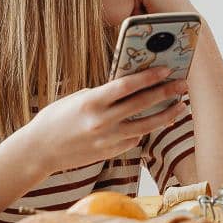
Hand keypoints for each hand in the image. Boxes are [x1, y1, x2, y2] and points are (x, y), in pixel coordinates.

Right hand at [22, 67, 188, 172]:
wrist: (39, 151)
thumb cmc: (56, 118)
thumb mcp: (77, 99)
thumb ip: (103, 94)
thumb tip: (129, 87)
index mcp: (91, 102)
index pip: (127, 86)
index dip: (149, 77)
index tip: (166, 70)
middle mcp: (102, 121)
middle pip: (142, 105)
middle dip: (165, 93)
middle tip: (183, 85)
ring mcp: (107, 139)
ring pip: (146, 126)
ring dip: (166, 115)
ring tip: (181, 106)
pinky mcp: (110, 152)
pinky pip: (133, 140)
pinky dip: (144, 130)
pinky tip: (154, 122)